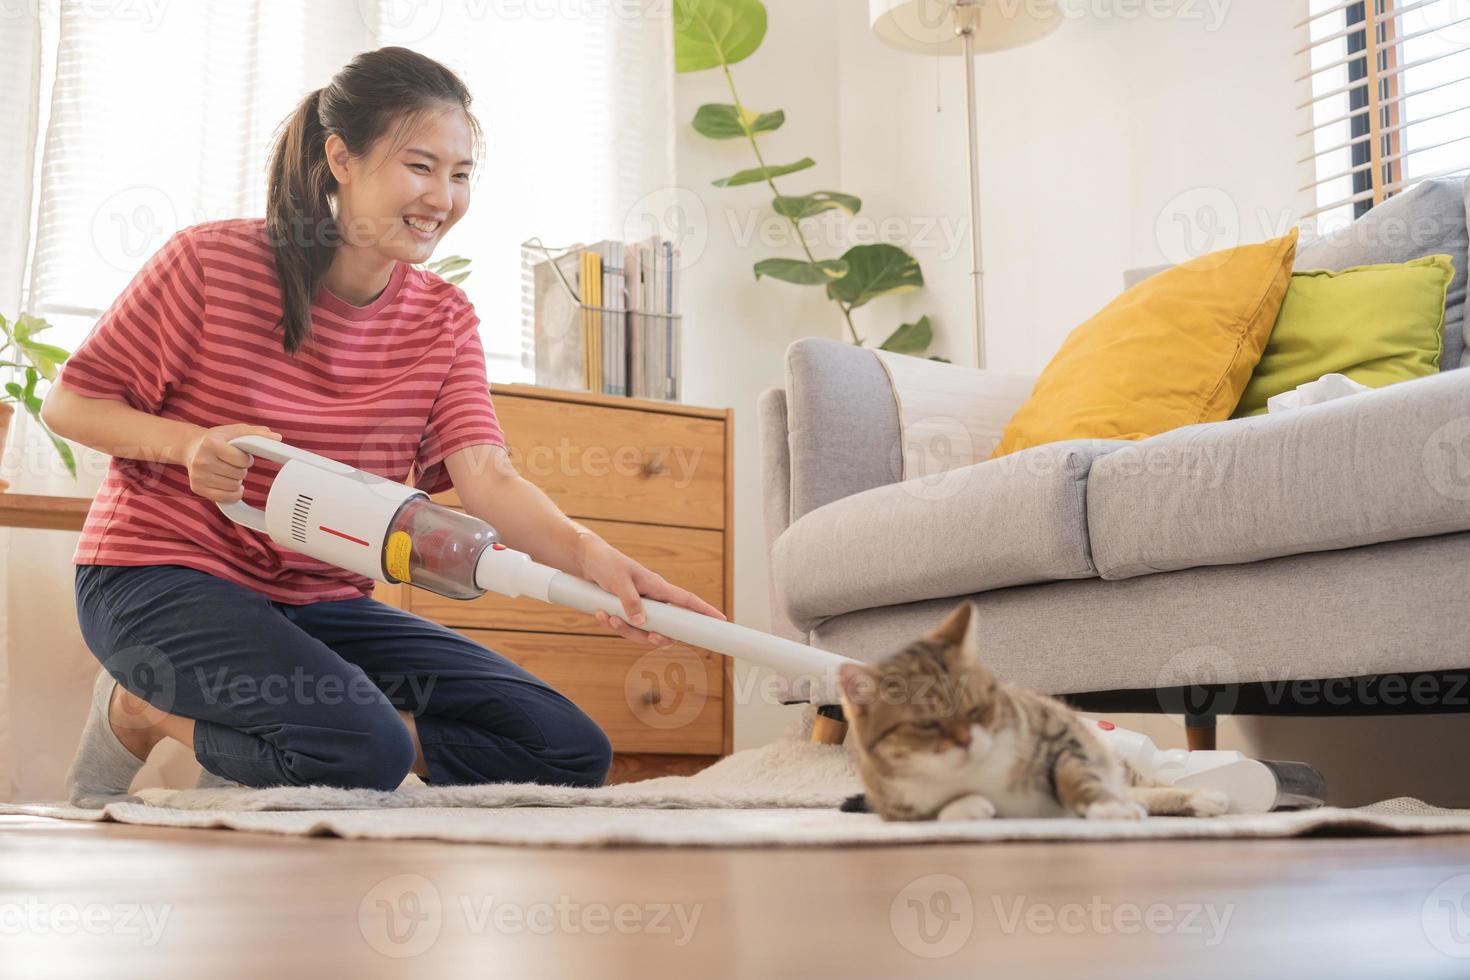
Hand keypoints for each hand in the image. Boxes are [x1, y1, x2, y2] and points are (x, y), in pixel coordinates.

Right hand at [185, 423, 281, 502]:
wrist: (192, 447)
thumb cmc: (217, 439)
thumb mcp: (236, 431)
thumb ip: (257, 433)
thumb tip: (277, 438)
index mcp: (211, 444)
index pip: (242, 460)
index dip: (246, 459)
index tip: (241, 456)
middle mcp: (201, 460)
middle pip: (238, 474)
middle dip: (241, 470)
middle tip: (233, 464)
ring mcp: (198, 476)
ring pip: (233, 487)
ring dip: (237, 481)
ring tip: (228, 471)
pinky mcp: (197, 488)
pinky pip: (225, 498)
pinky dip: (233, 494)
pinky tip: (230, 485)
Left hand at [574, 533, 726, 646]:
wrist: (586, 560)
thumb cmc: (606, 563)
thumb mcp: (618, 581)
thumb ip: (630, 601)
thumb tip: (642, 623)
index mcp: (658, 587)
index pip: (687, 600)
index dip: (705, 610)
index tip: (722, 620)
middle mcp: (652, 599)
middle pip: (666, 627)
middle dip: (655, 637)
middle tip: (649, 637)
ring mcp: (639, 606)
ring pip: (642, 631)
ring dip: (625, 630)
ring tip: (608, 616)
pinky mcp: (625, 611)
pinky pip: (625, 628)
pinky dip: (612, 625)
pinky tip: (600, 614)